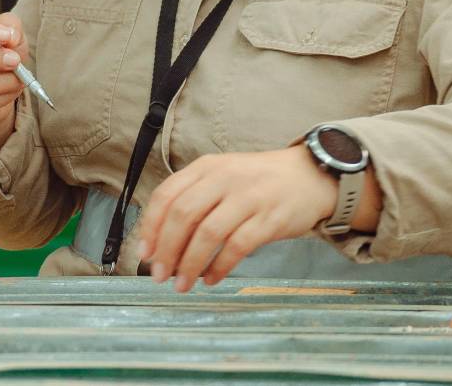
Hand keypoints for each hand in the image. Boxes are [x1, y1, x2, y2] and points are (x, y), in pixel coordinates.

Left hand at [136, 146, 337, 291]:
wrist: (308, 175)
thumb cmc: (257, 181)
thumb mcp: (222, 176)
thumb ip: (194, 198)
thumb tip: (160, 241)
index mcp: (207, 167)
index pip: (168, 194)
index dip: (151, 226)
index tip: (144, 253)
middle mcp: (225, 178)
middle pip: (184, 215)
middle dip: (166, 249)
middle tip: (159, 276)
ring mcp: (248, 197)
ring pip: (208, 233)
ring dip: (190, 264)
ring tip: (181, 285)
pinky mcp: (269, 219)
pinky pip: (237, 247)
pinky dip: (219, 267)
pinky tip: (211, 280)